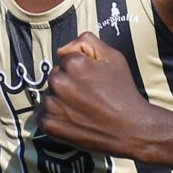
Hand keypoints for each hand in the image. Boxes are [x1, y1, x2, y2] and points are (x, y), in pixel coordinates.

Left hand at [35, 33, 166, 158]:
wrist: (130, 129)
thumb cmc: (123, 92)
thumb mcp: (113, 57)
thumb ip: (86, 42)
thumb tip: (62, 50)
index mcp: (72, 63)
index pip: (65, 61)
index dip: (80, 72)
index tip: (92, 83)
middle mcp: (58, 82)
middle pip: (55, 77)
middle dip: (68, 84)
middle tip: (88, 97)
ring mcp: (52, 105)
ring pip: (49, 95)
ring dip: (60, 100)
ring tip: (82, 109)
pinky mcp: (49, 124)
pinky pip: (43, 115)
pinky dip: (54, 117)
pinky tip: (73, 120)